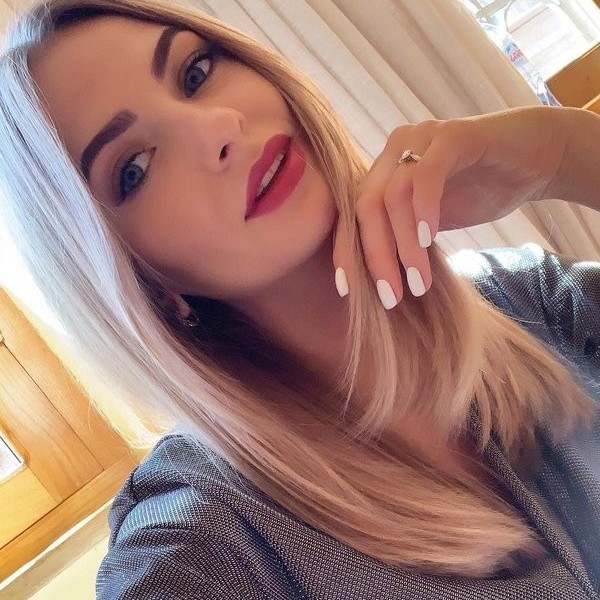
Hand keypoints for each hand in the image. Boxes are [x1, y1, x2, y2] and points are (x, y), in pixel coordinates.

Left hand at [333, 106, 568, 308]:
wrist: (536, 160)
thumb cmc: (480, 192)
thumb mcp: (432, 224)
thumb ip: (403, 239)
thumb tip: (378, 280)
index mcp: (384, 171)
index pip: (353, 214)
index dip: (346, 252)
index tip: (347, 290)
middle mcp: (395, 150)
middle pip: (366, 207)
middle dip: (374, 257)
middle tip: (391, 297)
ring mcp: (421, 138)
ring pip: (394, 196)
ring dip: (404, 245)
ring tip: (418, 282)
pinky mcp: (453, 135)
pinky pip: (428, 175)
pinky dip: (424, 211)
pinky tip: (430, 241)